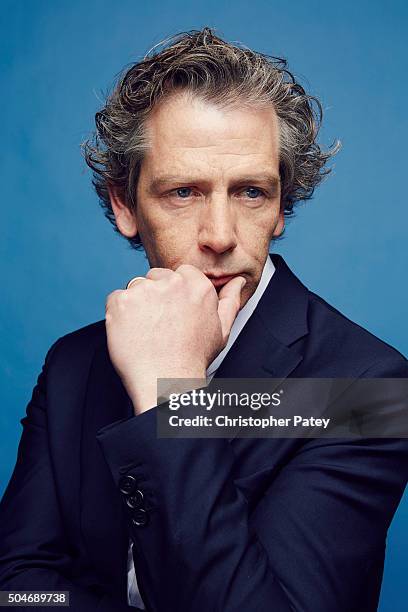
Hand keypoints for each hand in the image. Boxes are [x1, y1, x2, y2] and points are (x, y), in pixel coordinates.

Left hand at [105, 265, 245, 413]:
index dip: (174, 293)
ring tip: (146, 331)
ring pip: (135, 287)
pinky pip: (115, 299)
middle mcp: (172, 283)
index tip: (173, 312)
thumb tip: (239, 282)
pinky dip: (119, 315)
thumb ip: (230, 300)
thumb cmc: (193, 359)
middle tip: (159, 325)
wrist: (165, 381)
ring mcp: (145, 291)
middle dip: (155, 296)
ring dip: (137, 304)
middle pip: (156, 278)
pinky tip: (132, 333)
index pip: (179, 273)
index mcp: (197, 286)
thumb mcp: (222, 330)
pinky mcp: (121, 301)